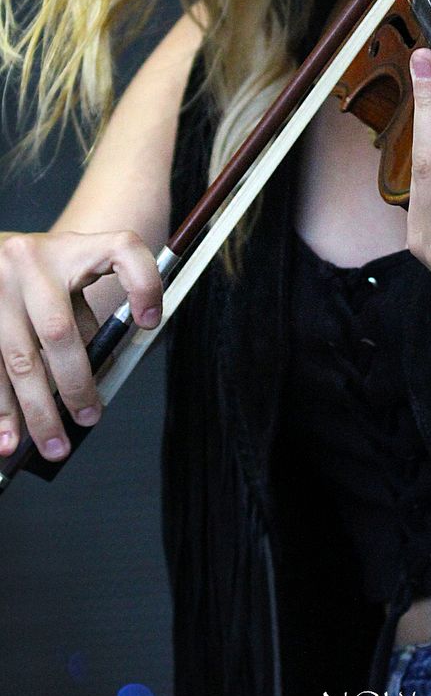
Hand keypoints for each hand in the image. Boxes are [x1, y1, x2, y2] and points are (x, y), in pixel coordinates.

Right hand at [0, 230, 161, 460]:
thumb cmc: (47, 274)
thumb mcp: (75, 277)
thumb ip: (91, 318)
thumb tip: (102, 376)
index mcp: (71, 248)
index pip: (122, 252)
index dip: (144, 285)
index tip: (151, 322)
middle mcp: (29, 263)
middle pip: (57, 330)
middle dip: (75, 383)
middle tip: (89, 418)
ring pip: (15, 360)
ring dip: (30, 411)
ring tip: (50, 447)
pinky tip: (4, 439)